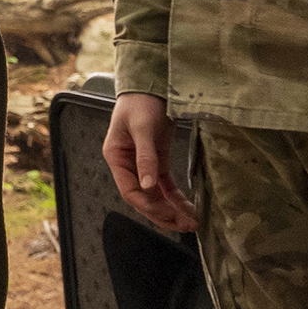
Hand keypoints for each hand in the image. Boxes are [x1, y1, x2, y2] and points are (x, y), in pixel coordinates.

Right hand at [103, 91, 196, 231]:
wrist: (151, 84)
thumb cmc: (141, 102)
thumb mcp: (143, 128)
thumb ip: (145, 157)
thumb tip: (147, 187)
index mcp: (116, 157)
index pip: (130, 191)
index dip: (148, 205)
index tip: (168, 214)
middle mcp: (128, 165)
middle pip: (143, 198)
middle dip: (163, 214)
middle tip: (185, 224)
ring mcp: (143, 164)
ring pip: (156, 196)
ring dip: (172, 210)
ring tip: (191, 222)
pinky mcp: (157, 160)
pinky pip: (165, 186)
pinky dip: (176, 198)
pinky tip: (189, 208)